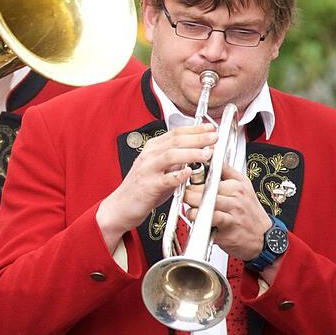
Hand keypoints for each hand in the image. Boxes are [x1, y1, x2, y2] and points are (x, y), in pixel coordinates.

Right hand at [96, 124, 217, 248]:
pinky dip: (178, 175)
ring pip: (170, 156)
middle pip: (175, 141)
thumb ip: (175, 160)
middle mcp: (149, 156)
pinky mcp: (148, 187)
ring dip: (191, 153)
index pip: (175, 133)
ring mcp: (148, 170)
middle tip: (214, 137)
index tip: (210, 128)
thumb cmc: (142, 188)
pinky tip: (189, 173)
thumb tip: (196, 152)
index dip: (195, 129)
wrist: (121, 206)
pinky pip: (165, 179)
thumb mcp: (159, 169)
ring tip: (208, 154)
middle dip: (197, 137)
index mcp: (152, 149)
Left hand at [184, 161, 271, 261]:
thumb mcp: (243, 185)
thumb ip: (226, 170)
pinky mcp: (228, 225)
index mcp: (237, 183)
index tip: (189, 182)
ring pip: (203, 202)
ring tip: (192, 208)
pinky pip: (208, 218)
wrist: (263, 236)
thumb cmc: (250, 211)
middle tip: (186, 197)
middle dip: (189, 192)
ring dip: (191, 205)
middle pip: (203, 188)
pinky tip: (198, 219)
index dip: (194, 178)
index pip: (209, 174)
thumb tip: (211, 153)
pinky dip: (198, 218)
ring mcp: (233, 210)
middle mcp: (236, 195)